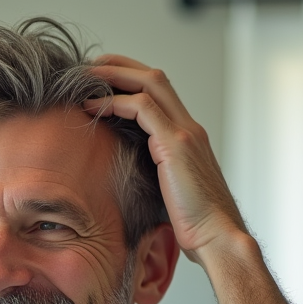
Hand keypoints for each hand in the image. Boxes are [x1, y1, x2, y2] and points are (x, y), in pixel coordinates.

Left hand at [84, 55, 247, 264]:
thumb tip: (125, 177)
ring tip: (85, 78)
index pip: (159, 92)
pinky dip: (115, 101)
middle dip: (119, 65)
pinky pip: (143, 108)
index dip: (129, 78)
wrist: (217, 238)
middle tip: (87, 66)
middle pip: (154, 77)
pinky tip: (92, 107)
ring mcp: (185, 133)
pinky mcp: (176, 145)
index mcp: (187, 137)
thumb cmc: (193, 224)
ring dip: (114, 76)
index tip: (100, 79)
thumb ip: (152, 174)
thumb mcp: (168, 191)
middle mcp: (189, 128)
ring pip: (150, 83)